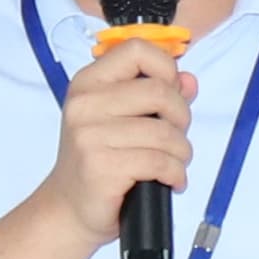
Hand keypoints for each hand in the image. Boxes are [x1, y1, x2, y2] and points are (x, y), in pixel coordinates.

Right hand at [46, 37, 195, 236]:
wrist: (69, 209)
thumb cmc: (99, 162)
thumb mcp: (122, 120)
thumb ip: (157, 96)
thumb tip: (189, 81)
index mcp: (88, 83)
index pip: (136, 49)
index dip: (166, 69)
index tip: (170, 94)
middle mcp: (85, 104)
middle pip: (159, 91)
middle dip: (181, 117)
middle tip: (176, 138)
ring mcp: (90, 136)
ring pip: (164, 133)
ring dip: (181, 152)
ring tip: (174, 164)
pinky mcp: (102, 167)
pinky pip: (160, 162)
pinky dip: (176, 174)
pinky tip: (171, 181)